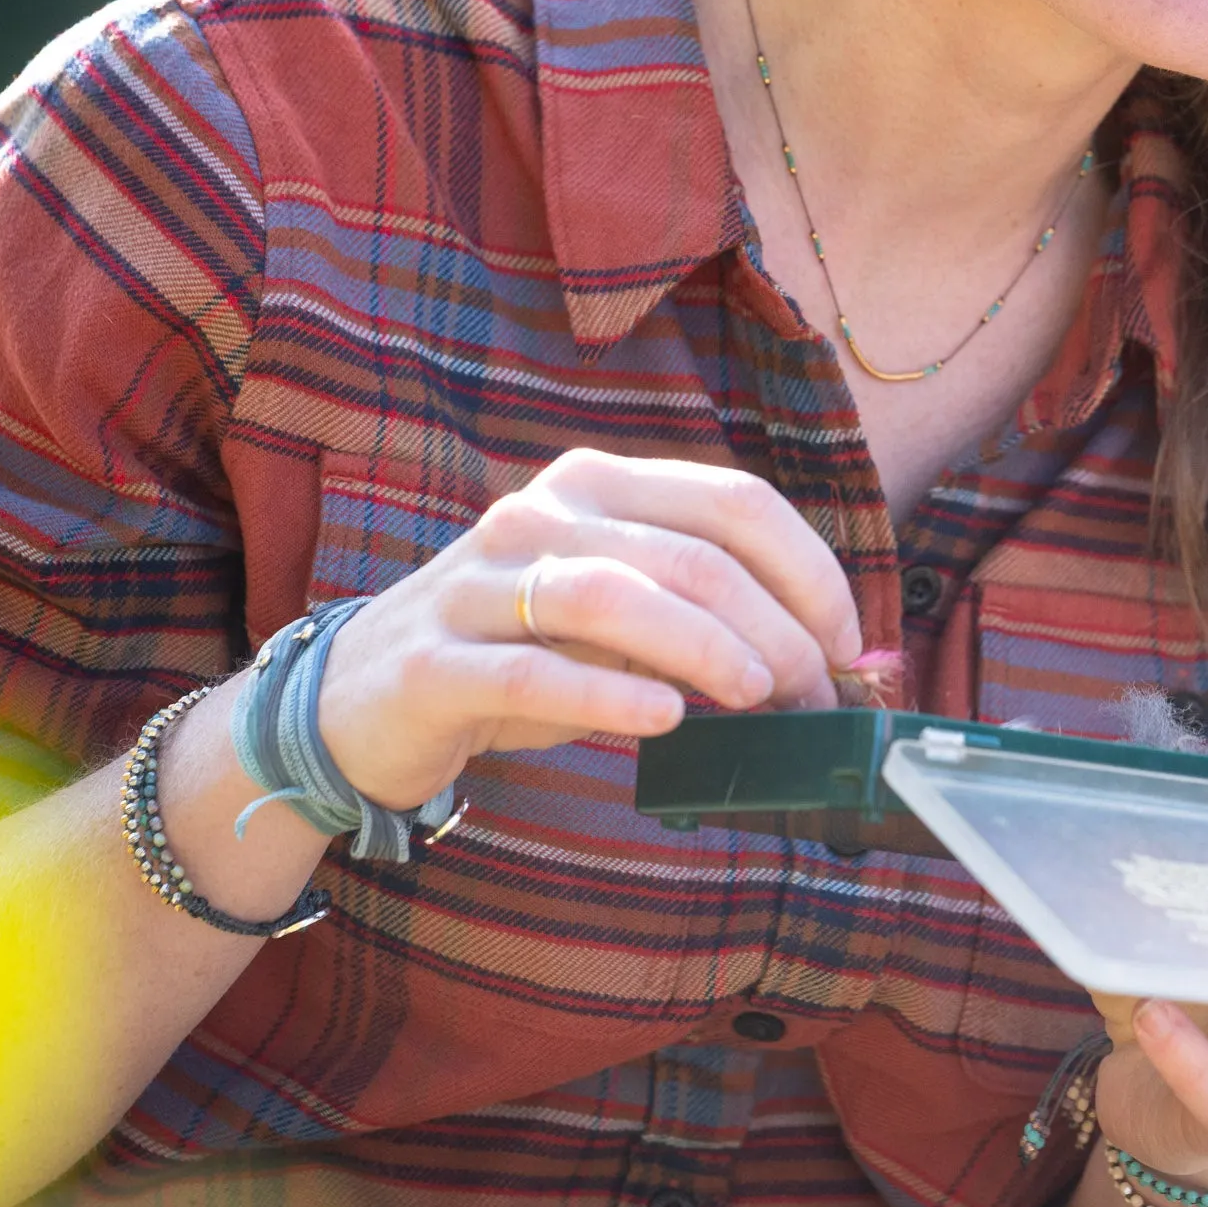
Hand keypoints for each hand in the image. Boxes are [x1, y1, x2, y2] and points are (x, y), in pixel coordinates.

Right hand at [313, 452, 861, 810]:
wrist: (362, 700)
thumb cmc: (520, 653)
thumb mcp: (618, 618)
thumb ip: (700, 615)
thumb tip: (821, 656)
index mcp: (598, 484)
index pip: (733, 501)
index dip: (807, 570)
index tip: (846, 643)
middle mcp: (540, 514)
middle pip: (689, 556)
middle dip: (774, 629)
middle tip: (814, 696)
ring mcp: (479, 582)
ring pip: (614, 597)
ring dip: (705, 650)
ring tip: (758, 697)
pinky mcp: (434, 660)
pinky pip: (532, 671)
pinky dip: (609, 696)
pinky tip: (665, 721)